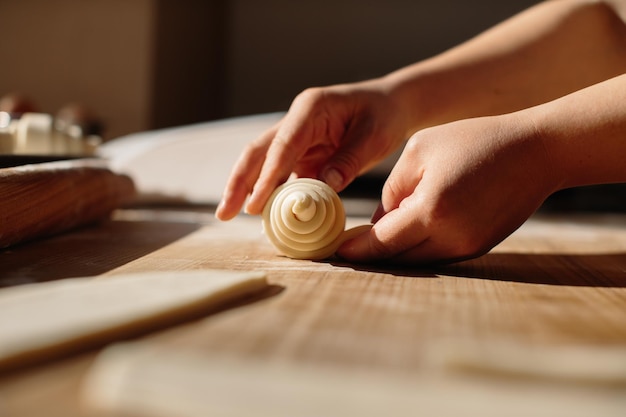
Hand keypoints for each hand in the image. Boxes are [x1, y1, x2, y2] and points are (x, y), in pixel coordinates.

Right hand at [215, 79, 411, 219]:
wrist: (389, 106)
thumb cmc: (383, 116)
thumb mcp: (374, 136)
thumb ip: (349, 160)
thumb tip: (324, 187)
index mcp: (310, 109)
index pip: (282, 145)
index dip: (267, 177)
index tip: (255, 205)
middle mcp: (295, 121)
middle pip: (258, 152)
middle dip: (238, 183)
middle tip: (224, 213)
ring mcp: (295, 138)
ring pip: (262, 163)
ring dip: (246, 188)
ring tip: (228, 215)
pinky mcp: (301, 154)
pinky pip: (280, 174)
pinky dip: (270, 193)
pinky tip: (261, 214)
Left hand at [337, 112, 557, 263]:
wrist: (535, 151)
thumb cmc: (474, 141)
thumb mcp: (419, 151)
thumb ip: (392, 189)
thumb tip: (378, 222)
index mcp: (431, 210)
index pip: (382, 242)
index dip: (357, 249)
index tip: (336, 250)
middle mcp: (450, 237)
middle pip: (398, 258)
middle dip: (371, 255)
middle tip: (347, 250)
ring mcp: (468, 246)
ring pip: (418, 261)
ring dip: (394, 254)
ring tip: (371, 243)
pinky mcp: (479, 248)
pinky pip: (438, 255)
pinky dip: (418, 249)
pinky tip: (405, 236)